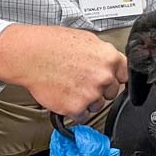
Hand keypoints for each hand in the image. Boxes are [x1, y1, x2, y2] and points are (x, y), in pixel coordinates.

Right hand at [0, 24, 127, 117]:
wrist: (29, 55)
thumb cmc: (52, 44)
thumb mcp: (86, 39)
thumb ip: (103, 54)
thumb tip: (112, 63)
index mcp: (109, 58)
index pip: (125, 74)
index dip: (116, 77)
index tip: (111, 79)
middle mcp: (103, 77)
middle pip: (111, 91)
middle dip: (99, 88)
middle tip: (81, 80)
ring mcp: (91, 94)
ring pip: (97, 104)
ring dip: (86, 100)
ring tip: (69, 85)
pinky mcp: (76, 108)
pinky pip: (82, 116)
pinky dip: (74, 110)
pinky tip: (64, 96)